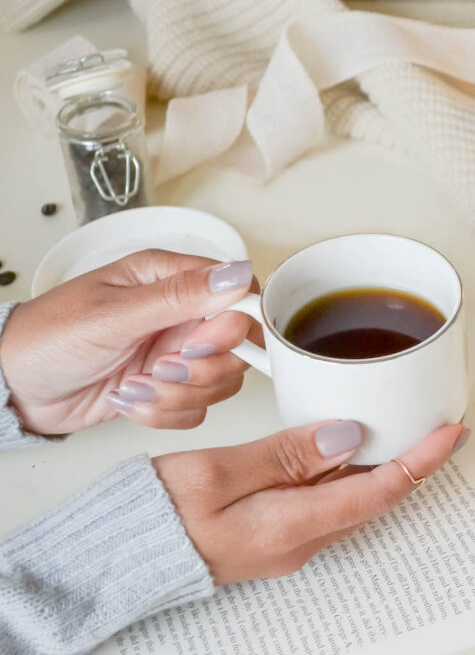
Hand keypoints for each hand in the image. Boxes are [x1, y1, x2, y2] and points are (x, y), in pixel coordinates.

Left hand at [0, 249, 257, 434]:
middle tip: (161, 368)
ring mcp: (174, 352)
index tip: (201, 342)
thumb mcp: (114, 314)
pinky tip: (130, 399)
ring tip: (136, 386)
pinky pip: (198, 409)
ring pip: (221, 381)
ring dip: (179, 394)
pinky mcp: (167, 388)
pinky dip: (165, 413)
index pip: (239, 294)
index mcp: (169, 279)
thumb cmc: (46, 338)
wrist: (12, 387)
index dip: (235, 324)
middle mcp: (178, 315)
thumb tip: (236, 275)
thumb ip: (179, 297)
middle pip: (236, 345)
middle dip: (203, 368)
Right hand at [154, 419, 469, 584]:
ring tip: (408, 427)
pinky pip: (329, 499)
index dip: (422, 460)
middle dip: (414, 461)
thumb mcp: (219, 472)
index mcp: (292, 526)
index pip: (379, 491)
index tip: (451, 431)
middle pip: (375, 496)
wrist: (120, 555)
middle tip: (440, 423)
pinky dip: (351, 472)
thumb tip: (348, 436)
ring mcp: (290, 539)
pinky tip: (351, 446)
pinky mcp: (276, 530)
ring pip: (354, 497)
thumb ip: (287, 454)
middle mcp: (301, 540)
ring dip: (386, 466)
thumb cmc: (157, 514)